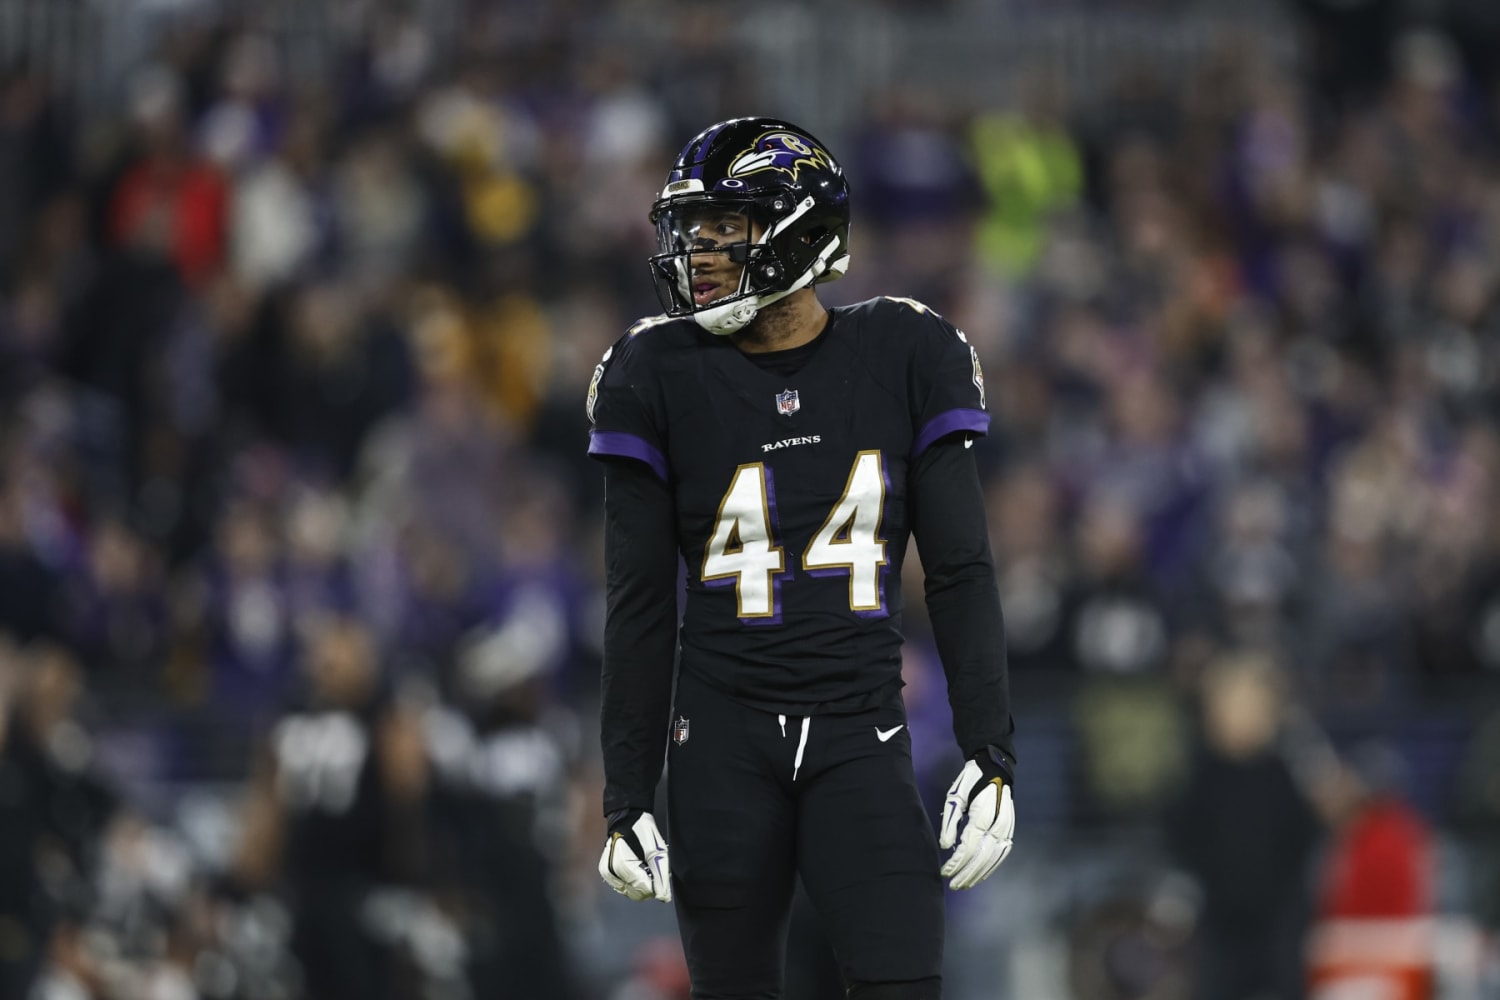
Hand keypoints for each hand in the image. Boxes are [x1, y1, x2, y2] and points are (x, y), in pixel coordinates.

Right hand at [598, 809, 671, 901]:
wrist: (626, 819)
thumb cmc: (642, 832)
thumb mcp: (657, 851)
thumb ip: (660, 875)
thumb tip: (664, 897)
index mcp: (623, 866)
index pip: (643, 890)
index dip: (656, 886)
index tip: (660, 873)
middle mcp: (612, 872)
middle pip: (635, 894)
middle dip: (648, 885)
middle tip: (653, 869)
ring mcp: (607, 873)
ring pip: (629, 892)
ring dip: (640, 884)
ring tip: (643, 866)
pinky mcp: (606, 872)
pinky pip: (623, 886)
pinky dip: (632, 881)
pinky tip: (636, 867)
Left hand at [938, 746, 1014, 889]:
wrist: (995, 770)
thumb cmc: (970, 782)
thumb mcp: (955, 797)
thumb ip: (950, 823)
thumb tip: (945, 847)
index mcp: (982, 814)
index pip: (969, 846)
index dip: (957, 862)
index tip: (944, 871)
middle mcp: (997, 824)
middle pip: (982, 856)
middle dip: (966, 873)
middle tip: (952, 884)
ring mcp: (1006, 829)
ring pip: (993, 858)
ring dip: (978, 874)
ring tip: (964, 884)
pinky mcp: (1010, 831)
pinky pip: (1002, 854)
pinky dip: (991, 867)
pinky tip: (980, 875)